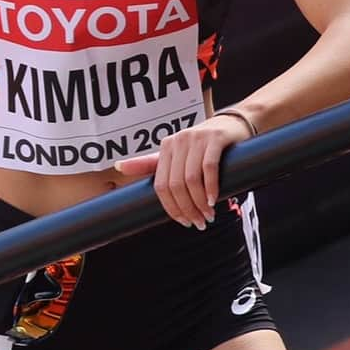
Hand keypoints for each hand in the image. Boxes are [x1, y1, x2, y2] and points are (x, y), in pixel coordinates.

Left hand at [112, 113, 252, 228]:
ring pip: (191, 178)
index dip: (171, 207)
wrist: (232, 125)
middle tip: (200, 223)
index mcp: (166, 147)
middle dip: (187, 208)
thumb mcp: (175, 153)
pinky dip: (210, 187)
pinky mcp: (215, 139)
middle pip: (176, 184)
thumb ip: (150, 163)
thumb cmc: (202, 145)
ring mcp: (196, 138)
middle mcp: (178, 141)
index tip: (183, 222)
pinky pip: (209, 167)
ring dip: (200, 203)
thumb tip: (117, 167)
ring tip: (209, 216)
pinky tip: (214, 200)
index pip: (161, 185)